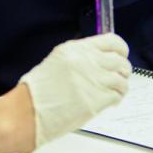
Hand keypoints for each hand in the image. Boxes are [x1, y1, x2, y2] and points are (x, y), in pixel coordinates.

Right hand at [19, 33, 131, 148]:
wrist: (29, 110)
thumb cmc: (38, 90)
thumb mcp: (58, 61)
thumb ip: (80, 57)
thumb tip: (100, 58)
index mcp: (77, 49)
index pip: (112, 41)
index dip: (121, 50)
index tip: (121, 55)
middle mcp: (87, 61)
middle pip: (120, 61)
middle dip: (123, 70)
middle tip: (119, 77)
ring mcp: (93, 80)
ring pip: (122, 79)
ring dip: (120, 86)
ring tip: (113, 92)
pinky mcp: (96, 100)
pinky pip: (117, 96)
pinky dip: (116, 99)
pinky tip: (109, 101)